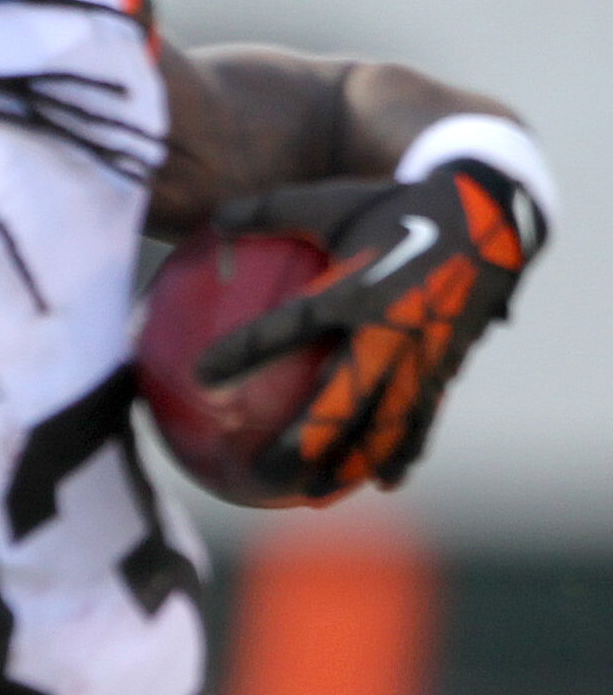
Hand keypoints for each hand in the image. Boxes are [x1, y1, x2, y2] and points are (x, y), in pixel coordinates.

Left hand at [198, 160, 543, 495]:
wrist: (495, 212)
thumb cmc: (402, 204)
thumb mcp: (337, 200)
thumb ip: (275, 210)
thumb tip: (217, 216)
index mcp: (354, 288)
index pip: (286, 327)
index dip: (242, 353)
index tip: (199, 380)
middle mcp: (388, 329)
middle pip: (337, 402)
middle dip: (300, 444)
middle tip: (260, 475)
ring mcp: (422, 353)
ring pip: (382, 424)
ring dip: (348, 463)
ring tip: (314, 495)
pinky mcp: (447, 364)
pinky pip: (424, 416)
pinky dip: (404, 450)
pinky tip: (384, 481)